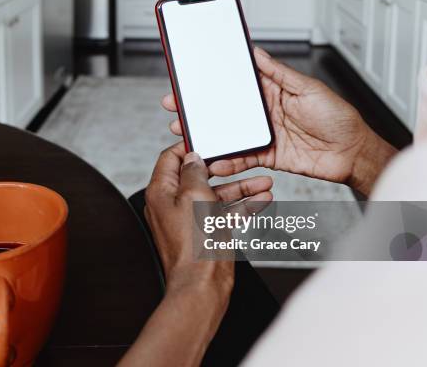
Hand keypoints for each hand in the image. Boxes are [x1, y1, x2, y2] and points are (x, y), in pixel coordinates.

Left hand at [119, 143, 271, 366]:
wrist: (202, 285)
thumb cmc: (194, 244)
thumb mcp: (194, 195)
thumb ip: (194, 172)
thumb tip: (192, 157)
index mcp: (161, 192)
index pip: (170, 159)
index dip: (188, 147)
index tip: (207, 140)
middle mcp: (173, 204)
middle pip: (199, 176)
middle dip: (226, 169)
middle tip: (245, 160)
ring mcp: (190, 219)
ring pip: (216, 195)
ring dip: (241, 188)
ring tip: (265, 182)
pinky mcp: (206, 232)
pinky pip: (224, 213)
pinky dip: (242, 206)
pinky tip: (262, 201)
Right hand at [162, 47, 396, 195]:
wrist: (352, 153)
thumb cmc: (338, 118)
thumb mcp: (308, 88)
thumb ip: (279, 73)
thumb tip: (256, 53)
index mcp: (272, 92)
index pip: (236, 85)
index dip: (213, 83)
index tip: (191, 81)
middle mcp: (264, 113)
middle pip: (225, 110)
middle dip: (200, 110)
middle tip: (176, 108)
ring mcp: (263, 135)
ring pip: (228, 135)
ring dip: (207, 136)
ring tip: (187, 135)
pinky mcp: (267, 156)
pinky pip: (242, 158)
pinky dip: (228, 160)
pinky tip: (215, 160)